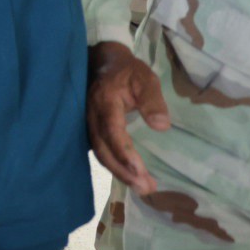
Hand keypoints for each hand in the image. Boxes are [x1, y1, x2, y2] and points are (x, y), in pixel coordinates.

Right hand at [87, 41, 169, 195]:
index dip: (124, 153)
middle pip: (103, 149)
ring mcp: (88, 123)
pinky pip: (99, 150)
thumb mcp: (146, 79)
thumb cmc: (128, 71)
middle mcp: (92, 116)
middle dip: (123, 171)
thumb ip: (152, 101)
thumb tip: (161, 126)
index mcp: (105, 102)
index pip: (112, 132)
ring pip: (99, 153)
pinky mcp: (91, 128)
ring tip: (141, 187)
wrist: (103, 62)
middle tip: (146, 188)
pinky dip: (113, 165)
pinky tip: (128, 175)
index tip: (140, 171)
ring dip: (119, 172)